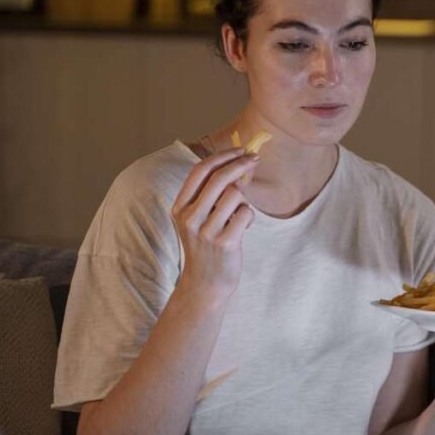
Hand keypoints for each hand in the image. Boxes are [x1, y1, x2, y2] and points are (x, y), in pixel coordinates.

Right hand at [171, 147, 258, 297]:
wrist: (205, 283)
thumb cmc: (206, 245)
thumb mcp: (199, 219)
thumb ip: (212, 194)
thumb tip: (240, 164)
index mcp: (180, 208)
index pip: (199, 171)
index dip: (222, 156)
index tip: (239, 150)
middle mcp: (189, 218)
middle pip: (219, 178)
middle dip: (240, 164)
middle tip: (255, 159)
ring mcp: (206, 231)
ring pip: (235, 195)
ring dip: (243, 200)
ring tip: (238, 215)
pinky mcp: (225, 242)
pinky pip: (246, 213)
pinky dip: (248, 216)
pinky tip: (242, 227)